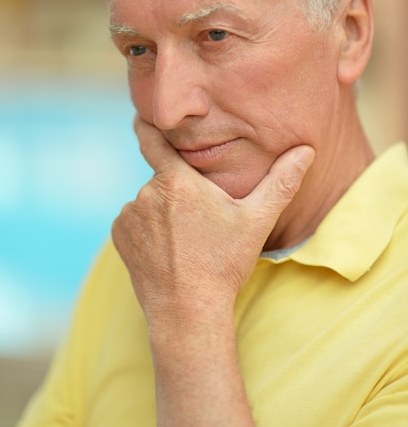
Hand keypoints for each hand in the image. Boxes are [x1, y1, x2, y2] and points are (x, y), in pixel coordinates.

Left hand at [112, 116, 314, 326]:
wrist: (187, 311)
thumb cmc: (224, 264)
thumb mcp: (257, 221)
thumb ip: (281, 182)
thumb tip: (306, 149)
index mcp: (177, 181)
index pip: (153, 140)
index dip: (146, 125)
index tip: (140, 114)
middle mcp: (146, 193)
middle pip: (164, 179)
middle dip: (179, 191)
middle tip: (199, 221)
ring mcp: (129, 216)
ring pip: (149, 201)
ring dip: (162, 211)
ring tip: (185, 240)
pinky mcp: (119, 237)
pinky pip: (134, 221)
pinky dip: (146, 228)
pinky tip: (166, 249)